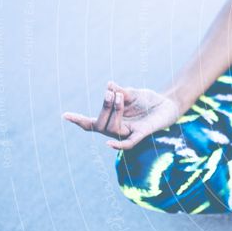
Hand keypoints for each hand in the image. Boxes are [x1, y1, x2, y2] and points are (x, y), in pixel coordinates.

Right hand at [63, 81, 181, 149]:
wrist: (167, 104)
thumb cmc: (147, 101)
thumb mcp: (132, 93)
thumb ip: (120, 91)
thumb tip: (109, 85)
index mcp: (112, 119)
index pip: (92, 123)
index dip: (78, 120)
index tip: (64, 115)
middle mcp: (118, 129)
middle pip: (100, 124)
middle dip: (104, 106)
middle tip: (112, 92)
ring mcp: (129, 132)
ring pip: (112, 129)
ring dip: (114, 111)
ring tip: (120, 96)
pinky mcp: (142, 133)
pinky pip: (128, 144)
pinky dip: (119, 145)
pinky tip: (108, 144)